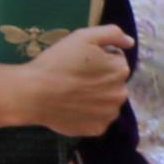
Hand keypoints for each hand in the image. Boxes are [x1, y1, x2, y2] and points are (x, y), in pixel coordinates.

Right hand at [0, 25, 134, 136]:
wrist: (34, 94)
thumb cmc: (58, 62)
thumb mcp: (83, 37)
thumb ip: (112, 34)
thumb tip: (130, 42)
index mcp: (121, 70)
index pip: (115, 61)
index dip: (98, 59)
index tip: (81, 62)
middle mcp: (121, 94)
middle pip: (113, 82)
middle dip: (100, 79)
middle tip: (75, 77)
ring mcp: (110, 114)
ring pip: (107, 101)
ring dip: (96, 97)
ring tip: (73, 93)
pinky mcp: (98, 129)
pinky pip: (97, 118)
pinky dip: (89, 114)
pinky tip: (73, 108)